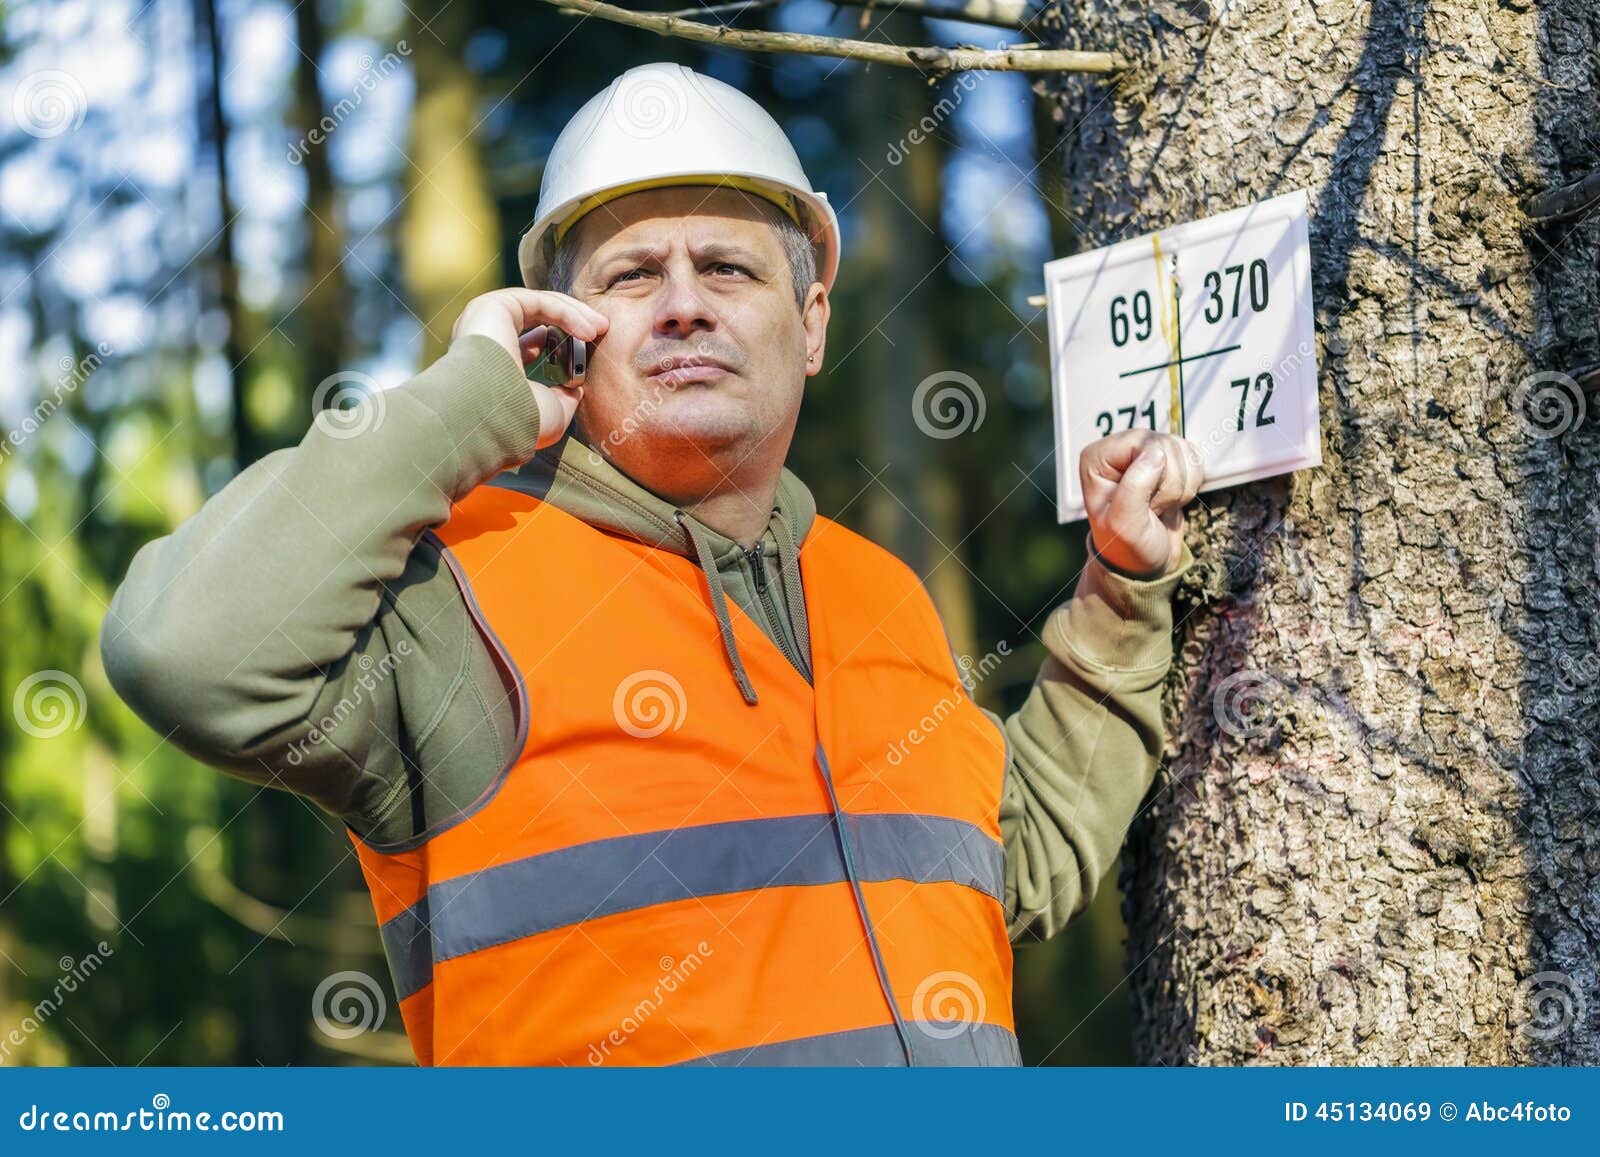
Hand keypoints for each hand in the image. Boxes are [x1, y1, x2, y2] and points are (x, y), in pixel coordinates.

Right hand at [450, 288, 608, 449]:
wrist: (496, 416)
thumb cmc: (520, 421)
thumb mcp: (552, 411)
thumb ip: (563, 395)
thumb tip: (576, 387)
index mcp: (494, 365)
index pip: (528, 345)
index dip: (559, 342)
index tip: (586, 348)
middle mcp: (487, 340)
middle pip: (536, 318)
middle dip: (572, 322)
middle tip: (601, 330)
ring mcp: (486, 321)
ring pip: (538, 306)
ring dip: (574, 314)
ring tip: (600, 328)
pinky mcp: (492, 307)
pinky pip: (538, 302)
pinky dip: (566, 312)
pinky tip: (588, 330)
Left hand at [1079, 430, 1204, 579]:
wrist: (1143, 564)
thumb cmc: (1126, 547)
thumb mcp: (1123, 524)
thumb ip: (1134, 487)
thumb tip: (1156, 453)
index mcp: (1097, 458)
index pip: (1141, 442)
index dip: (1154, 471)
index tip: (1145, 501)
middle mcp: (1119, 450)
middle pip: (1165, 444)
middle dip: (1169, 484)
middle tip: (1152, 508)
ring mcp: (1144, 453)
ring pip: (1183, 450)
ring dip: (1181, 486)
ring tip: (1158, 507)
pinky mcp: (1167, 461)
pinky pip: (1194, 457)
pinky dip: (1192, 483)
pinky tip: (1172, 500)